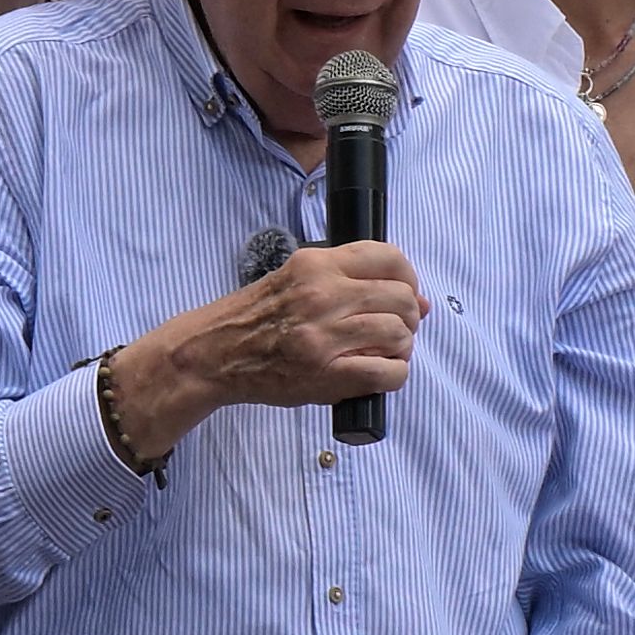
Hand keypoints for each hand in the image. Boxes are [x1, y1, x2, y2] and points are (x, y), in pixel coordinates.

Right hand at [110, 241, 427, 458]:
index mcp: (317, 265)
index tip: (405, 292)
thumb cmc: (256, 316)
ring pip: (399, 334)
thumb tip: (418, 296)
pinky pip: (387, 373)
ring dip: (401, 346)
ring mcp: (325, 337)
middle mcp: (324, 295)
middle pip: (401, 299)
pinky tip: (379, 373)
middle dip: (409, 316)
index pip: (390, 259)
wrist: (216, 352)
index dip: (408, 278)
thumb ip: (350, 279)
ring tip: (385, 351)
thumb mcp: (298, 277)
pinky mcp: (326, 374)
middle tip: (396, 328)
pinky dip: (394, 375)